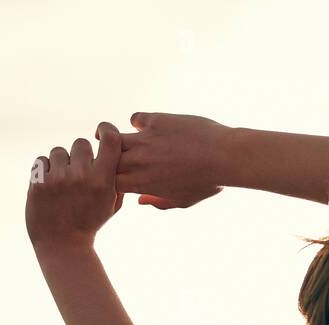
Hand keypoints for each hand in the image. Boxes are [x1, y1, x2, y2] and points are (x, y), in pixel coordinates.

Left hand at [25, 123, 124, 249]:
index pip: (110, 139)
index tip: (101, 132)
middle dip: (80, 156)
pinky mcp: (38, 182)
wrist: (63, 245)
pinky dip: (44, 170)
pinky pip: (41, 160)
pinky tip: (50, 186)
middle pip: (81, 143)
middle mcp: (81, 176)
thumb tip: (117, 153)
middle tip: (79, 173)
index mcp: (103, 180)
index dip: (107, 129)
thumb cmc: (90, 223)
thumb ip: (116, 178)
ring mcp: (58, 179)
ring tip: (62, 183)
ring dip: (61, 163)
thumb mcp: (111, 204)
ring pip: (59, 151)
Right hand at [114, 112, 230, 209]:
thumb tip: (140, 202)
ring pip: (113, 137)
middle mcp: (138, 161)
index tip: (114, 177)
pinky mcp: (157, 120)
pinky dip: (138, 121)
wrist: (224, 157)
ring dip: (109, 136)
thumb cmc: (207, 183)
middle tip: (106, 154)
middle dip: (104, 158)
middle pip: (105, 159)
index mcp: (142, 184)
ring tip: (108, 135)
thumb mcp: (184, 200)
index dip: (109, 180)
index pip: (109, 182)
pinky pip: (137, 118)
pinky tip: (145, 125)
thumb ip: (159, 202)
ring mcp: (145, 140)